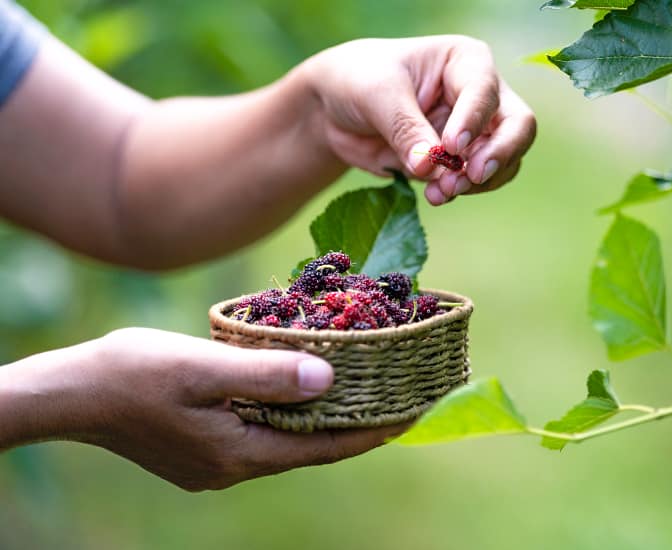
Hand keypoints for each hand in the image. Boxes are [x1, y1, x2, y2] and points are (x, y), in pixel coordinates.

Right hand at [0, 328, 403, 490]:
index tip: (414, 416)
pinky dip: (289, 412)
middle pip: (311, 447)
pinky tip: (299, 389)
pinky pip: (262, 431)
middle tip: (397, 400)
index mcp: (241, 453)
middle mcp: (235, 467)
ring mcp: (217, 461)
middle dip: (355, 425)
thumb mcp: (201, 367)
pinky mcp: (204, 449)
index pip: (325, 447)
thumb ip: (264, 375)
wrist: (72, 393)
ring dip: (322, 418)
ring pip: (287, 439)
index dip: (373, 433)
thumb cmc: (132, 374)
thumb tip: (327, 379)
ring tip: (359, 391)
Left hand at [303, 35, 536, 204]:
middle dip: (498, 155)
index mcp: (465, 62)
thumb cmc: (358, 81)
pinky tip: (435, 196)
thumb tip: (430, 166)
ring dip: (477, 182)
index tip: (452, 146)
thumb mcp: (377, 94)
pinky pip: (476, 182)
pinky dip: (461, 192)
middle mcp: (479, 95)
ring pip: (503, 160)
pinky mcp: (458, 162)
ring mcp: (473, 131)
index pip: (486, 92)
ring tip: (441, 192)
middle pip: (517, 127)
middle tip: (471, 176)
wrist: (334, 110)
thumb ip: (406, 128)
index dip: (474, 121)